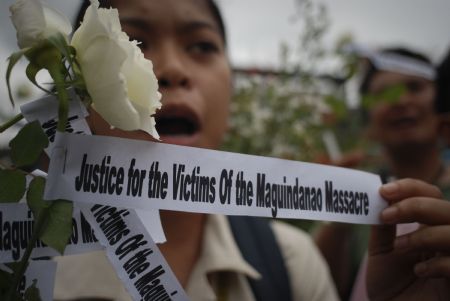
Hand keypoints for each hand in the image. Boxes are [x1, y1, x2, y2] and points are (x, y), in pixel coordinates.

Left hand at [367, 179, 449, 300]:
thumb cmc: (391, 285)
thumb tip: (379, 196)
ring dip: (424, 235)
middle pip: (448, 208)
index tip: (383, 191)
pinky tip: (419, 271)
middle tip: (387, 215)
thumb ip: (383, 225)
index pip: (430, 194)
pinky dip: (439, 263)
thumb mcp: (381, 250)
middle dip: (416, 205)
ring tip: (400, 246)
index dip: (410, 187)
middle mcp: (447, 239)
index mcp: (430, 226)